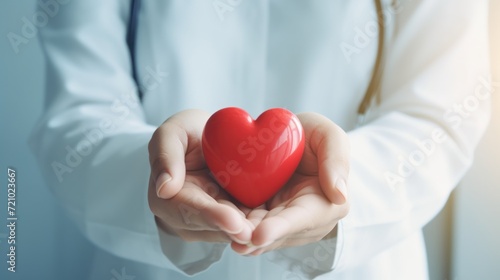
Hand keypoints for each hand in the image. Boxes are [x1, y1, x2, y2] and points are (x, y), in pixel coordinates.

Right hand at [148, 109, 252, 243]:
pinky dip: (255, 226)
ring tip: (265, 233)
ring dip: (246, 233)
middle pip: (210, 227)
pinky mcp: (229, 222)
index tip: (231, 219)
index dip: (210, 215)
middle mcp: (184, 217)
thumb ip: (165, 154)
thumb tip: (164, 188)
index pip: (188, 209)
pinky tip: (271, 226)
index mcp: (168, 196)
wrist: (209, 139)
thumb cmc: (188, 133)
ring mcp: (207, 223)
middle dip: (232, 231)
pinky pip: (242, 226)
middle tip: (253, 233)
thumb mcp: (172, 131)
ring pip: (228, 232)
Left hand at [231, 112, 349, 254]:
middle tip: (235, 240)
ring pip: (265, 237)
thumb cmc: (311, 135)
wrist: (291, 139)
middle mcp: (310, 221)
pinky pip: (253, 229)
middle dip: (257, 238)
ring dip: (246, 239)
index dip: (281, 227)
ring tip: (228, 238)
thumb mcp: (328, 135)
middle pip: (281, 233)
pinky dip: (240, 231)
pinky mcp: (268, 222)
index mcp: (328, 203)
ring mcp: (288, 225)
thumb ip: (337, 158)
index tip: (260, 234)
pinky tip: (225, 231)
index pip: (304, 218)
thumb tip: (340, 196)